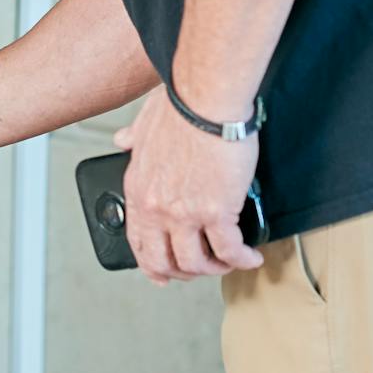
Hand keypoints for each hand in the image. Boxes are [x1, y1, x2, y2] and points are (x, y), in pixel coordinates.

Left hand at [112, 90, 264, 284]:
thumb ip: (132, 137)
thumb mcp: (143, 122)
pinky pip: (230, 250)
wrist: (205, 98)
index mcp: (138, 189)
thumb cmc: (181, 105)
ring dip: (215, 268)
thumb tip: (121, 140)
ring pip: (197, 263)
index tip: (163, 273)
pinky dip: (242, 259)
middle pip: (164, 261)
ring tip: (230, 260)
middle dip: (184, 273)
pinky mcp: (216, 211)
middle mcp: (156, 206)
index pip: (138, 241)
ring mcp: (184, 213)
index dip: (151, 264)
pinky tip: (251, 256)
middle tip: (202, 271)